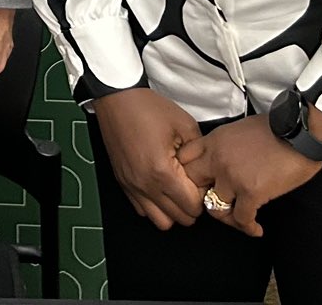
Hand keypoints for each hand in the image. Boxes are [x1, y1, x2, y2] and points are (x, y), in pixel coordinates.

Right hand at [93, 88, 205, 228]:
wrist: (117, 99)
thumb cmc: (148, 108)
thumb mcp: (184, 124)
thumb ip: (199, 153)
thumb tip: (204, 172)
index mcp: (162, 171)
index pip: (192, 206)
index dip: (202, 194)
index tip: (201, 179)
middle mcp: (145, 185)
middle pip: (179, 218)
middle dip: (190, 205)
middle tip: (192, 185)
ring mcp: (132, 186)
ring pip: (160, 222)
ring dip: (173, 210)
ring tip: (176, 190)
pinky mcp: (123, 184)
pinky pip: (143, 211)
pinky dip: (154, 206)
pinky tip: (159, 187)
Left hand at [175, 114, 321, 236]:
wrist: (300, 132)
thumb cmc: (276, 129)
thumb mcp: (238, 129)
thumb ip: (224, 146)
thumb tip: (221, 162)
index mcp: (213, 141)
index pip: (182, 160)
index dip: (187, 176)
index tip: (200, 185)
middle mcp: (217, 158)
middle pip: (192, 185)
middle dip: (202, 198)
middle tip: (218, 205)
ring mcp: (232, 176)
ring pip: (214, 208)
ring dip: (228, 218)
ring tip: (239, 220)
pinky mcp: (251, 192)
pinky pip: (241, 219)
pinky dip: (249, 228)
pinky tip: (256, 229)